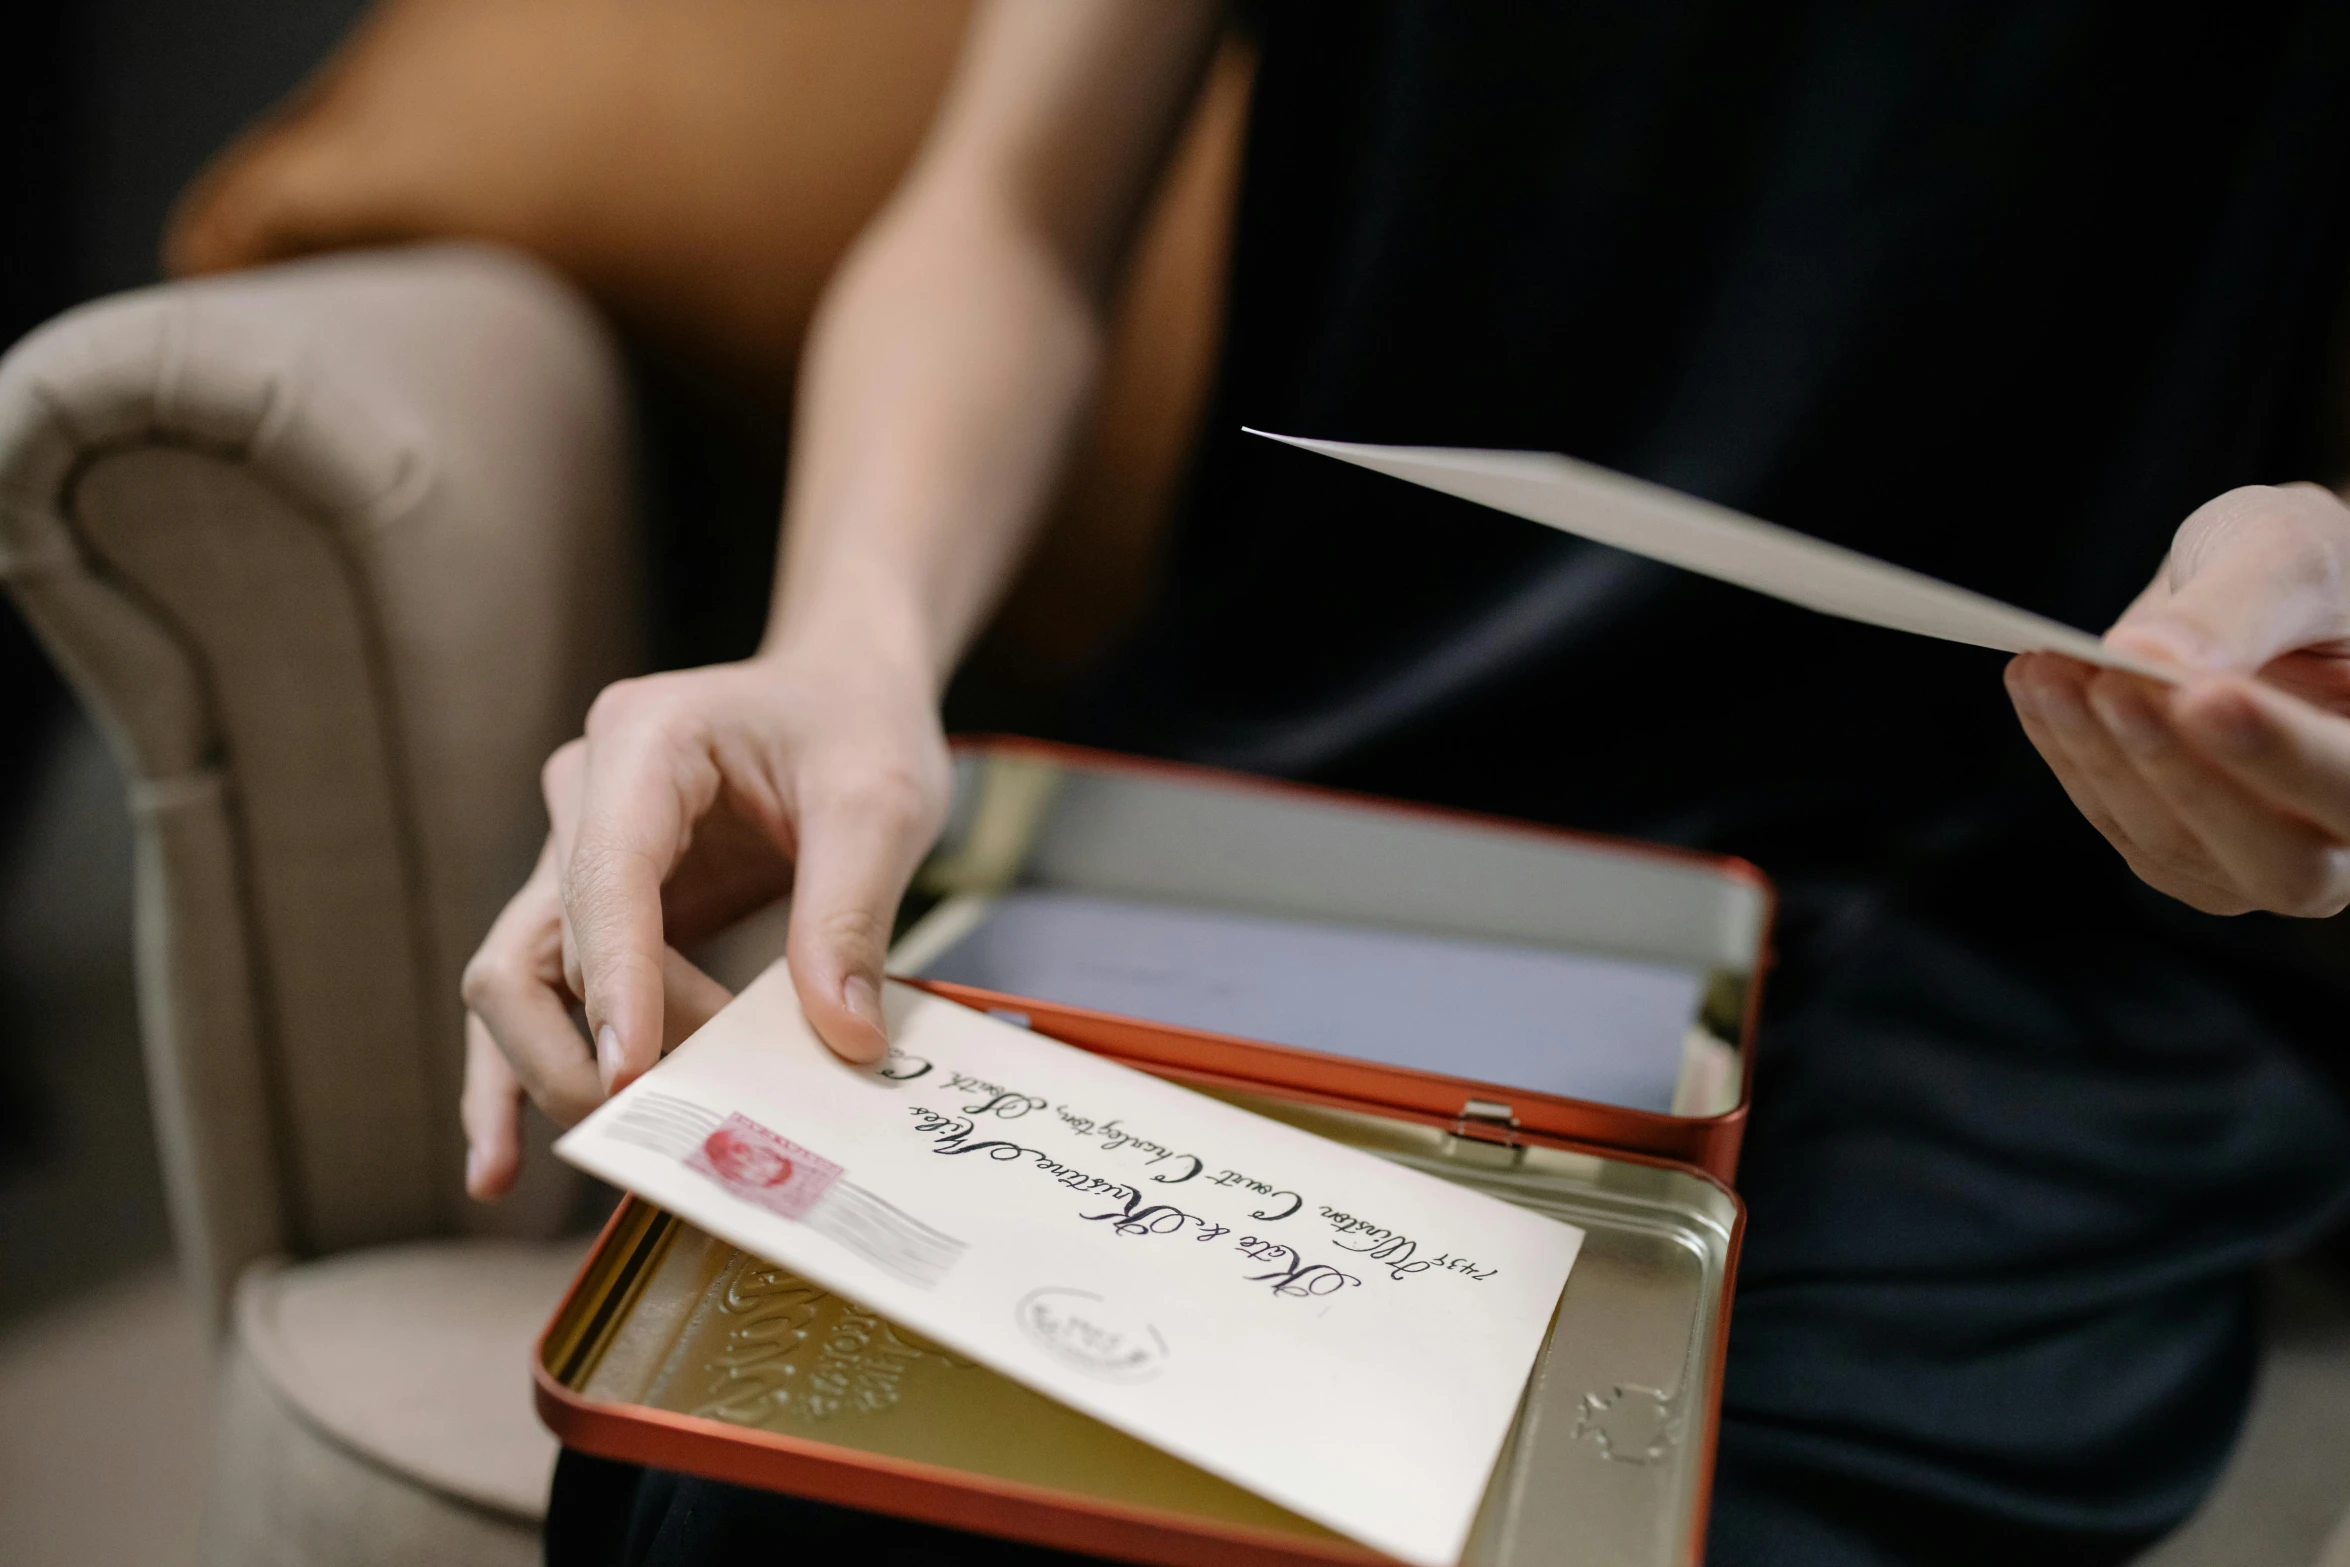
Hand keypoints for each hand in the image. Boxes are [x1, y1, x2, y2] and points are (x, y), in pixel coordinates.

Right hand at [458, 647, 950, 1198]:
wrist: (843, 691)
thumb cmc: (858, 725)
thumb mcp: (881, 801)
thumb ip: (852, 912)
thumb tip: (842, 1039)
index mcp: (643, 744)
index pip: (604, 878)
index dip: (615, 982)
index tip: (632, 1075)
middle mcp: (582, 799)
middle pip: (532, 947)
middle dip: (585, 1048)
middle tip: (669, 1119)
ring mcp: (574, 856)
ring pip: (516, 984)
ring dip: (555, 1073)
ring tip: (609, 1153)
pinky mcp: (592, 913)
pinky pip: (542, 999)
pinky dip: (522, 1076)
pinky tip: (498, 1164)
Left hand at [2007, 482, 2349, 916]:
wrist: (2269, 595)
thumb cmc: (2310, 572)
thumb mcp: (2293, 553)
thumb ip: (2244, 605)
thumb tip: (2151, 652)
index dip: (2281, 753)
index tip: (2204, 696)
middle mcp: (2347, 840)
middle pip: (2276, 858)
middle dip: (2177, 768)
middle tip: (2110, 686)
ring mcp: (2266, 862)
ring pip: (2177, 846)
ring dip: (2099, 755)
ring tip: (2049, 668)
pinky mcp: (2187, 856)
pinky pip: (2120, 823)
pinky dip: (2068, 752)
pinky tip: (2038, 684)